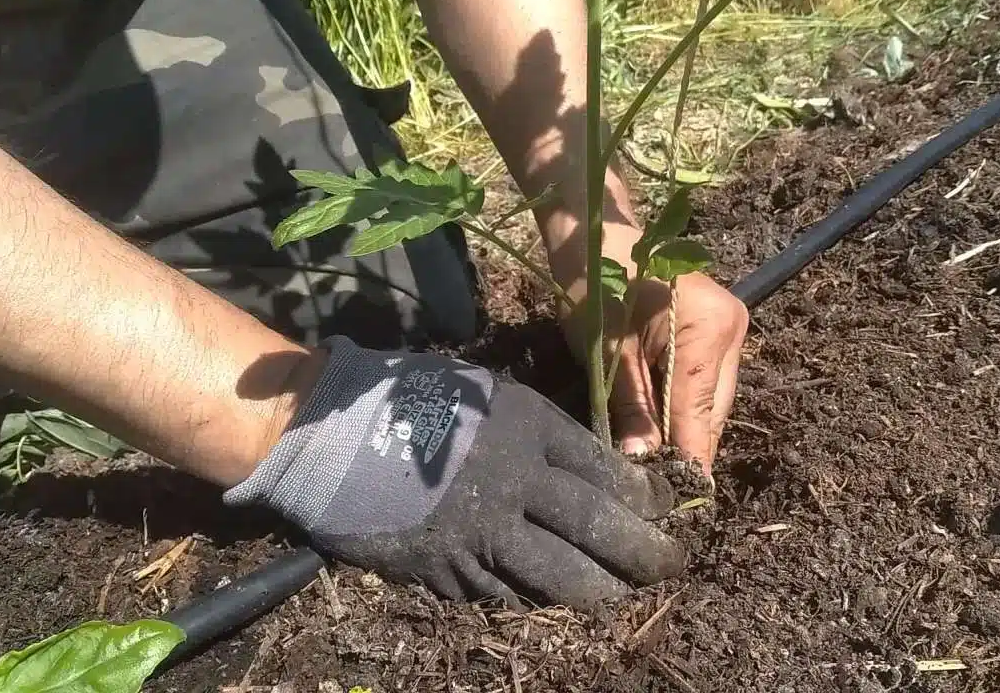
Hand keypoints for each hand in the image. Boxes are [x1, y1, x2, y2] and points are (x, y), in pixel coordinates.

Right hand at [224, 336, 683, 610]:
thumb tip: (597, 473)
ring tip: (623, 597)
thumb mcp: (490, 397)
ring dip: (601, 591)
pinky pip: (509, 593)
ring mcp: (481, 531)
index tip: (661, 513)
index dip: (642, 499)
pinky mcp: (448, 568)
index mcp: (527, 427)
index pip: (605, 471)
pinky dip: (540, 599)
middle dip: (643, 554)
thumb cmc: (413, 401)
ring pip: (560, 575)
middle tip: (669, 566)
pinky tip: (559, 602)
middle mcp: (514, 481)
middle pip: (597, 528)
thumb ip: (541, 433)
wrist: (329, 432)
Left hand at [552, 224, 748, 476]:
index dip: (686, 461)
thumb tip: (644, 462)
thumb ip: (632, 409)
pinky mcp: (720, 328)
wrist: (595, 232)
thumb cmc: (594, 285)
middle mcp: (733, 328)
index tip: (676, 502)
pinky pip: (707, 382)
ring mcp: (732, 327)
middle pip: (713, 412)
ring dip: (686, 428)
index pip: (700, 415)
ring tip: (658, 461)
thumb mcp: (606, 354)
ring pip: (713, 400)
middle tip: (658, 487)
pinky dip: (686, 405)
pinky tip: (664, 425)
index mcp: (707, 329)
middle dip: (686, 448)